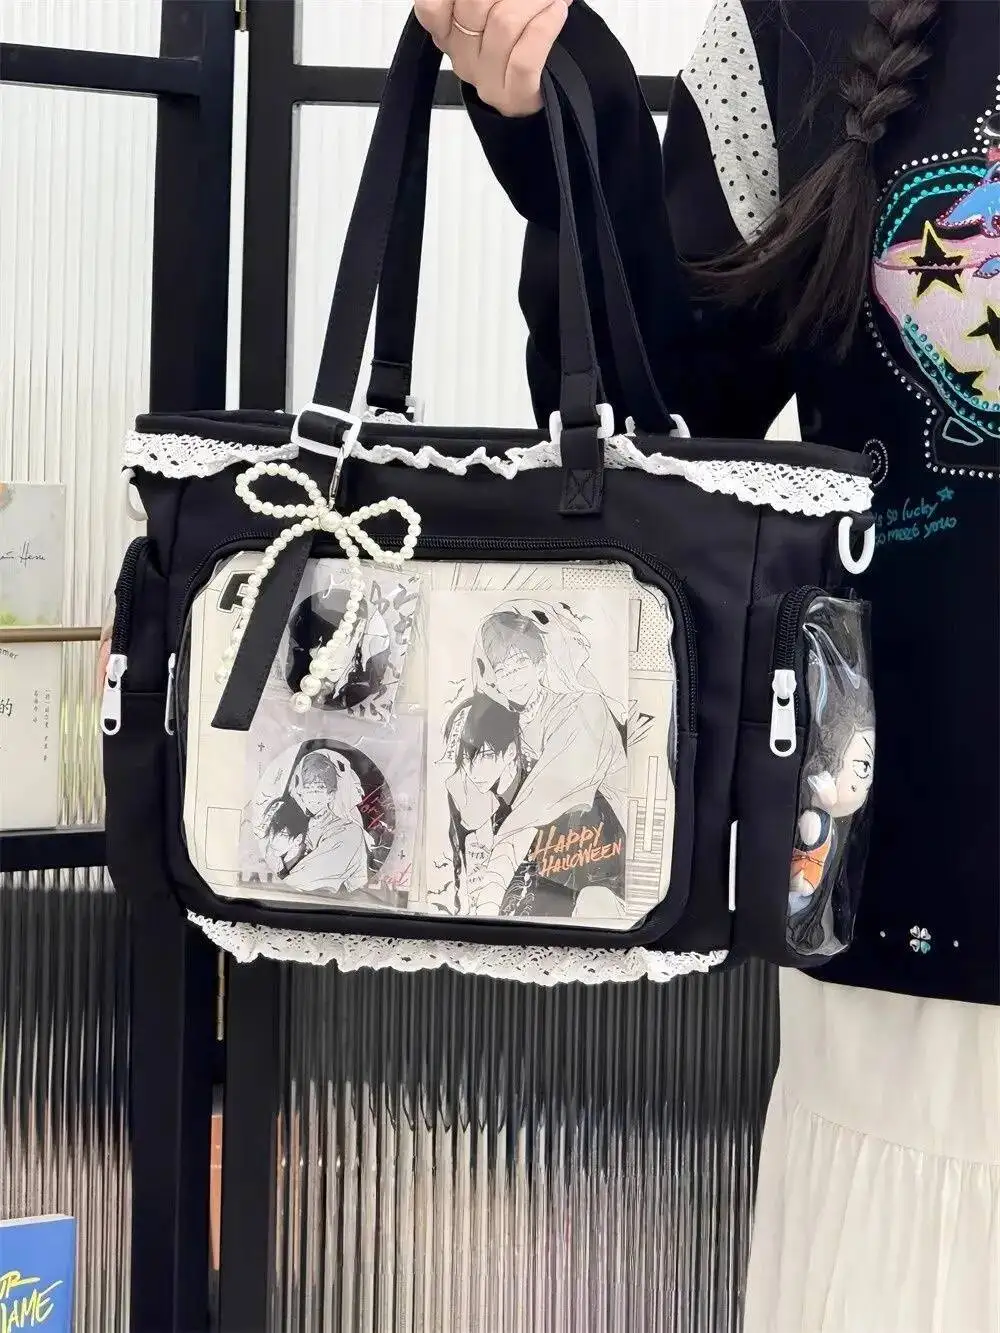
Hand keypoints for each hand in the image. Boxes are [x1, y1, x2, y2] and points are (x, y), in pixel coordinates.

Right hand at [413, 0, 570, 116]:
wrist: (543, 95)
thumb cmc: (520, 43)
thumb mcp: (490, 14)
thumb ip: (480, 4)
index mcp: (448, 33)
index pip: (431, 7)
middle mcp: (463, 58)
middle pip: (475, 3)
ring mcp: (487, 80)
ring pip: (504, 22)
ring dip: (535, 0)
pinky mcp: (515, 94)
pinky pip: (525, 56)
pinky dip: (545, 26)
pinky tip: (557, 11)